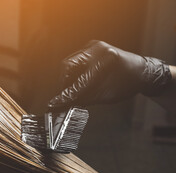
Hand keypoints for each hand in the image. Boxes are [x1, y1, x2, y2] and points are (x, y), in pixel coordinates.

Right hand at [48, 41, 171, 108]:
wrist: (140, 72)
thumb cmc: (126, 84)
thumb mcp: (105, 95)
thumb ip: (82, 98)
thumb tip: (62, 103)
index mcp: (106, 63)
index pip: (79, 82)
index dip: (66, 94)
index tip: (55, 104)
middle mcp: (100, 50)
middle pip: (69, 66)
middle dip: (65, 82)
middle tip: (65, 94)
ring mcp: (95, 46)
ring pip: (70, 62)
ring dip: (69, 77)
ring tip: (74, 88)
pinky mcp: (93, 45)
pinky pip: (76, 59)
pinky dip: (75, 70)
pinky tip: (80, 78)